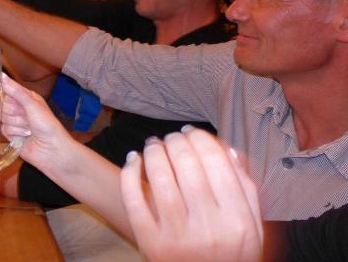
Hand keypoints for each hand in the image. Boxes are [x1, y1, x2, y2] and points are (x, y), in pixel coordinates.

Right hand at [0, 74, 75, 174]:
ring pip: (2, 117)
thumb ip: (16, 92)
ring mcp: (14, 122)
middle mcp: (19, 108)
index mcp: (26, 97)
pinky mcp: (11, 135)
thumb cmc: (47, 125)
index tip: (4, 95)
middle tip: (26, 117)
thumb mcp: (33, 105)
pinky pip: (3, 129)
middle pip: (2, 104)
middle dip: (14, 112)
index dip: (4, 92)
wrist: (52, 150)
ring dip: (17, 124)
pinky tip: (25, 136)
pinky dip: (15, 133)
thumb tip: (2, 77)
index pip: (7, 89)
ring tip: (29, 128)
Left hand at [120, 128, 262, 261]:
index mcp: (238, 221)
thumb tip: (227, 149)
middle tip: (170, 138)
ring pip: (160, 177)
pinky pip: (134, 200)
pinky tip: (133, 159)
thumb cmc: (229, 256)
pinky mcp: (150, 244)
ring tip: (153, 145)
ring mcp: (177, 237)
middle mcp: (209, 228)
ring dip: (153, 152)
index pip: (216, 162)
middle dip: (175, 142)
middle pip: (186, 164)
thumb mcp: (252, 229)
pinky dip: (130, 173)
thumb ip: (246, 190)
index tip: (190, 132)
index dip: (200, 139)